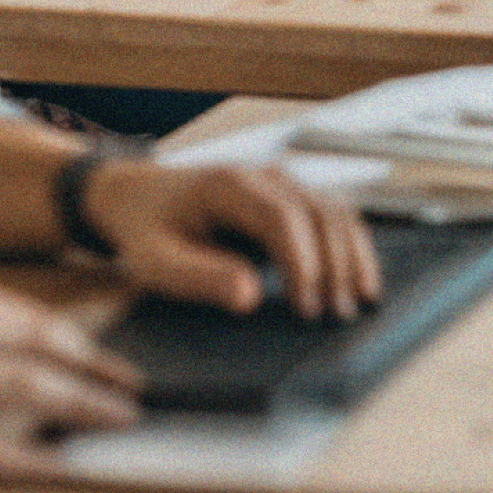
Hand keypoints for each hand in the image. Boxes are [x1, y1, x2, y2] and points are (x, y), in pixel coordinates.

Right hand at [0, 274, 141, 482]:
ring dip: (80, 406)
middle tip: (133, 389)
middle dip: (94, 371)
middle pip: (40, 351)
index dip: (76, 340)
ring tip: (117, 419)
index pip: (29, 317)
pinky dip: (33, 458)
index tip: (109, 356)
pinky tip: (65, 464)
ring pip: (27, 394)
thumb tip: (22, 347)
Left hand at [84, 161, 381, 320]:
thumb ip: (200, 277)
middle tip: (337, 317)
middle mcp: (263, 175)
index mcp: (228, 184)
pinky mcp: (288, 197)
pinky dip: (350, 245)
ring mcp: (280, 182)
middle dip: (335, 264)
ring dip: (351, 254)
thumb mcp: (156, 260)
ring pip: (334, 208)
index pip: (282, 217)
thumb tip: (251, 296)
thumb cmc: (145, 228)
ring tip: (357, 303)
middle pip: (318, 209)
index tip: (307, 309)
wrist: (134, 195)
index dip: (302, 262)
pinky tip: (358, 280)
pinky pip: (330, 214)